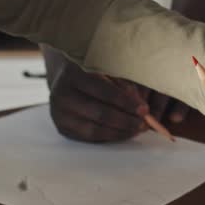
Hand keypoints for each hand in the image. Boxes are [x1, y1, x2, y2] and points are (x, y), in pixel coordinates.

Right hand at [43, 47, 189, 141]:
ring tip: (138, 129)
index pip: (103, 90)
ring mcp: (59, 112)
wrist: (66, 75)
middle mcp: (61, 92)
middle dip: (126, 120)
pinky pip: (90, 136)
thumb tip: (142, 103)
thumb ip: (124, 82)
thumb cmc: (96, 69)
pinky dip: (110, 136)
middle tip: (145, 124)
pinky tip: (125, 133)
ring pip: (95, 128)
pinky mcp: (62, 127)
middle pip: (100, 112)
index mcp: (73, 72)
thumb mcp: (108, 67)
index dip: (126, 102)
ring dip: (120, 131)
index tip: (145, 109)